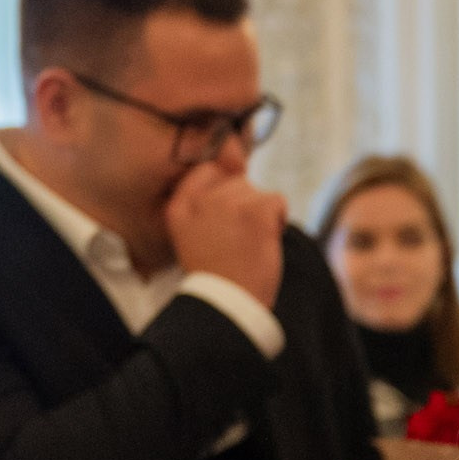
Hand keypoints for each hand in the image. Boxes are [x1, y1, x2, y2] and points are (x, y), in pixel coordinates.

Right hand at [167, 157, 287, 306]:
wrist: (230, 306)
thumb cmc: (218, 276)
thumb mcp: (197, 233)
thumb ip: (210, 196)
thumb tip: (235, 153)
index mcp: (179, 208)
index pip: (207, 171)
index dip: (224, 190)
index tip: (227, 221)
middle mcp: (200, 201)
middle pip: (236, 182)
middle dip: (245, 208)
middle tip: (237, 242)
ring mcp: (228, 204)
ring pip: (257, 192)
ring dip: (262, 216)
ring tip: (248, 245)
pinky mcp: (256, 212)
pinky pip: (277, 201)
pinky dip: (279, 220)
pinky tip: (264, 242)